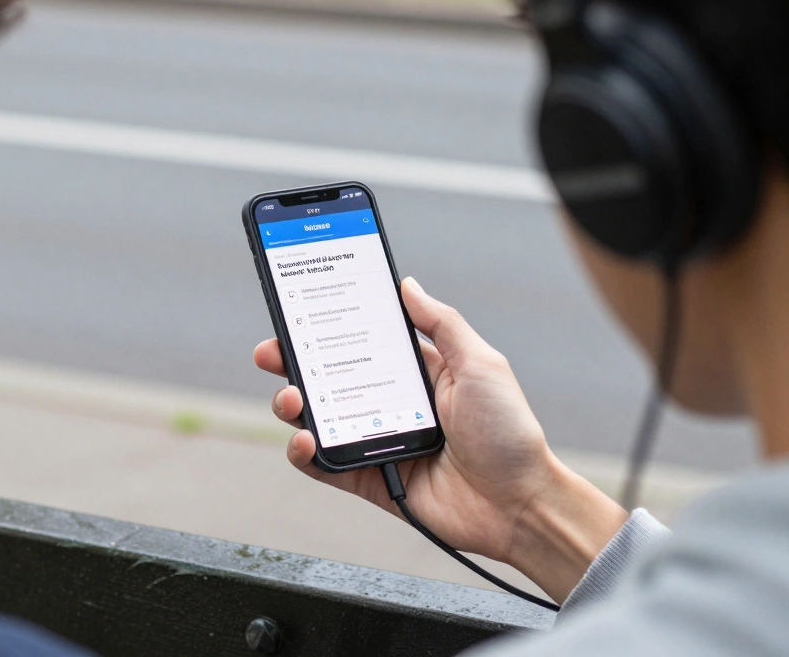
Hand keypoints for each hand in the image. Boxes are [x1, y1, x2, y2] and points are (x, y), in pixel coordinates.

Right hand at [254, 277, 626, 601]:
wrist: (520, 505)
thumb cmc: (510, 434)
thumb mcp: (482, 364)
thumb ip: (442, 324)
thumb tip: (407, 285)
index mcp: (414, 371)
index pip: (359, 340)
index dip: (327, 324)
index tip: (299, 307)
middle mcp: (387, 402)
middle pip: (325, 376)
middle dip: (292, 361)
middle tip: (271, 351)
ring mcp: (374, 441)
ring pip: (316, 417)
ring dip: (292, 404)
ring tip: (292, 398)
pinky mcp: (367, 479)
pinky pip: (323, 465)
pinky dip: (304, 453)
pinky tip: (305, 440)